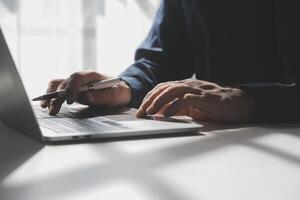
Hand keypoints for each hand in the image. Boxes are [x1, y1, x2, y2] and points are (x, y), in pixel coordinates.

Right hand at [41, 71, 130, 114]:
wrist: (119, 91)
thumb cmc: (118, 92)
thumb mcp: (115, 95)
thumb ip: (102, 96)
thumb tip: (87, 97)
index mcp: (92, 75)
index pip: (77, 78)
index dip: (71, 88)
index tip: (69, 100)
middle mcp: (82, 78)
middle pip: (65, 82)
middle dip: (58, 96)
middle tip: (54, 108)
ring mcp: (76, 84)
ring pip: (59, 85)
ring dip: (51, 95)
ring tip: (47, 108)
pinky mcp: (73, 91)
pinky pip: (59, 91)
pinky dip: (52, 97)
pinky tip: (48, 105)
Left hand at [136, 79, 252, 122]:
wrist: (238, 104)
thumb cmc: (214, 106)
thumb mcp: (193, 107)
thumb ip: (179, 108)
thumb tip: (161, 114)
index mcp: (184, 86)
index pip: (162, 88)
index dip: (150, 97)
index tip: (140, 109)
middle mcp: (188, 85)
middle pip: (164, 88)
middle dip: (150, 100)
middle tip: (140, 112)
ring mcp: (196, 90)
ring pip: (172, 91)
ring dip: (158, 101)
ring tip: (149, 112)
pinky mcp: (204, 98)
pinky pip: (185, 100)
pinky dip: (173, 107)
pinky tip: (165, 114)